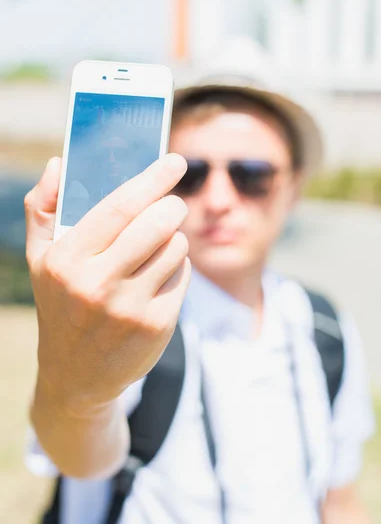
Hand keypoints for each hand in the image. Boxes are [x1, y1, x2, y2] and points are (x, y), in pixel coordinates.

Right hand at [25, 154, 190, 416]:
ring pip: (176, 247)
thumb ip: (42, 207)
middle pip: (157, 224)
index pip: (119, 206)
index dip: (153, 179)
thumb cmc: (60, 305)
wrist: (75, 377)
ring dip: (174, 237)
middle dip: (173, 205)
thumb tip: (58, 163)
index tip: (175, 161)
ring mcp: (130, 308)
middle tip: (173, 203)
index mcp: (67, 260)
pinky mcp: (156, 325)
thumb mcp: (39, 259)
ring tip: (158, 245)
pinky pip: (181, 276)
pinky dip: (176, 267)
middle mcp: (97, 284)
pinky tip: (157, 276)